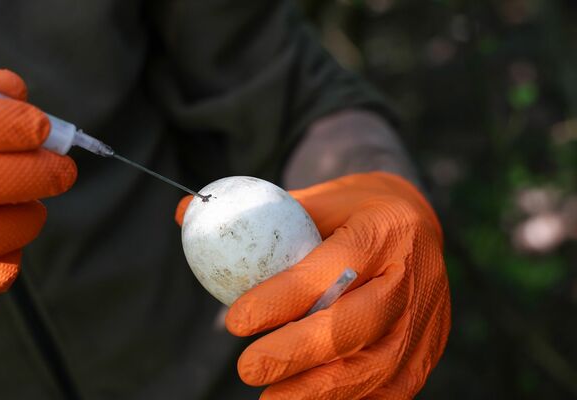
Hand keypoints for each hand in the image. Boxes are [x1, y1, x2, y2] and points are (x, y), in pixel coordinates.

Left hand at [177, 172, 449, 398]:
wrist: (420, 224)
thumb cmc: (351, 212)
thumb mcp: (312, 198)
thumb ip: (255, 213)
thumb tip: (182, 212)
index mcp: (380, 232)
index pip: (329, 271)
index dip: (281, 300)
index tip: (236, 321)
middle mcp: (410, 278)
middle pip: (353, 326)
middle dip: (296, 354)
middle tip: (248, 369)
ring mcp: (424, 321)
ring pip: (375, 368)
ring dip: (320, 391)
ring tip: (272, 399)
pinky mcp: (427, 351)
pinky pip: (391, 388)